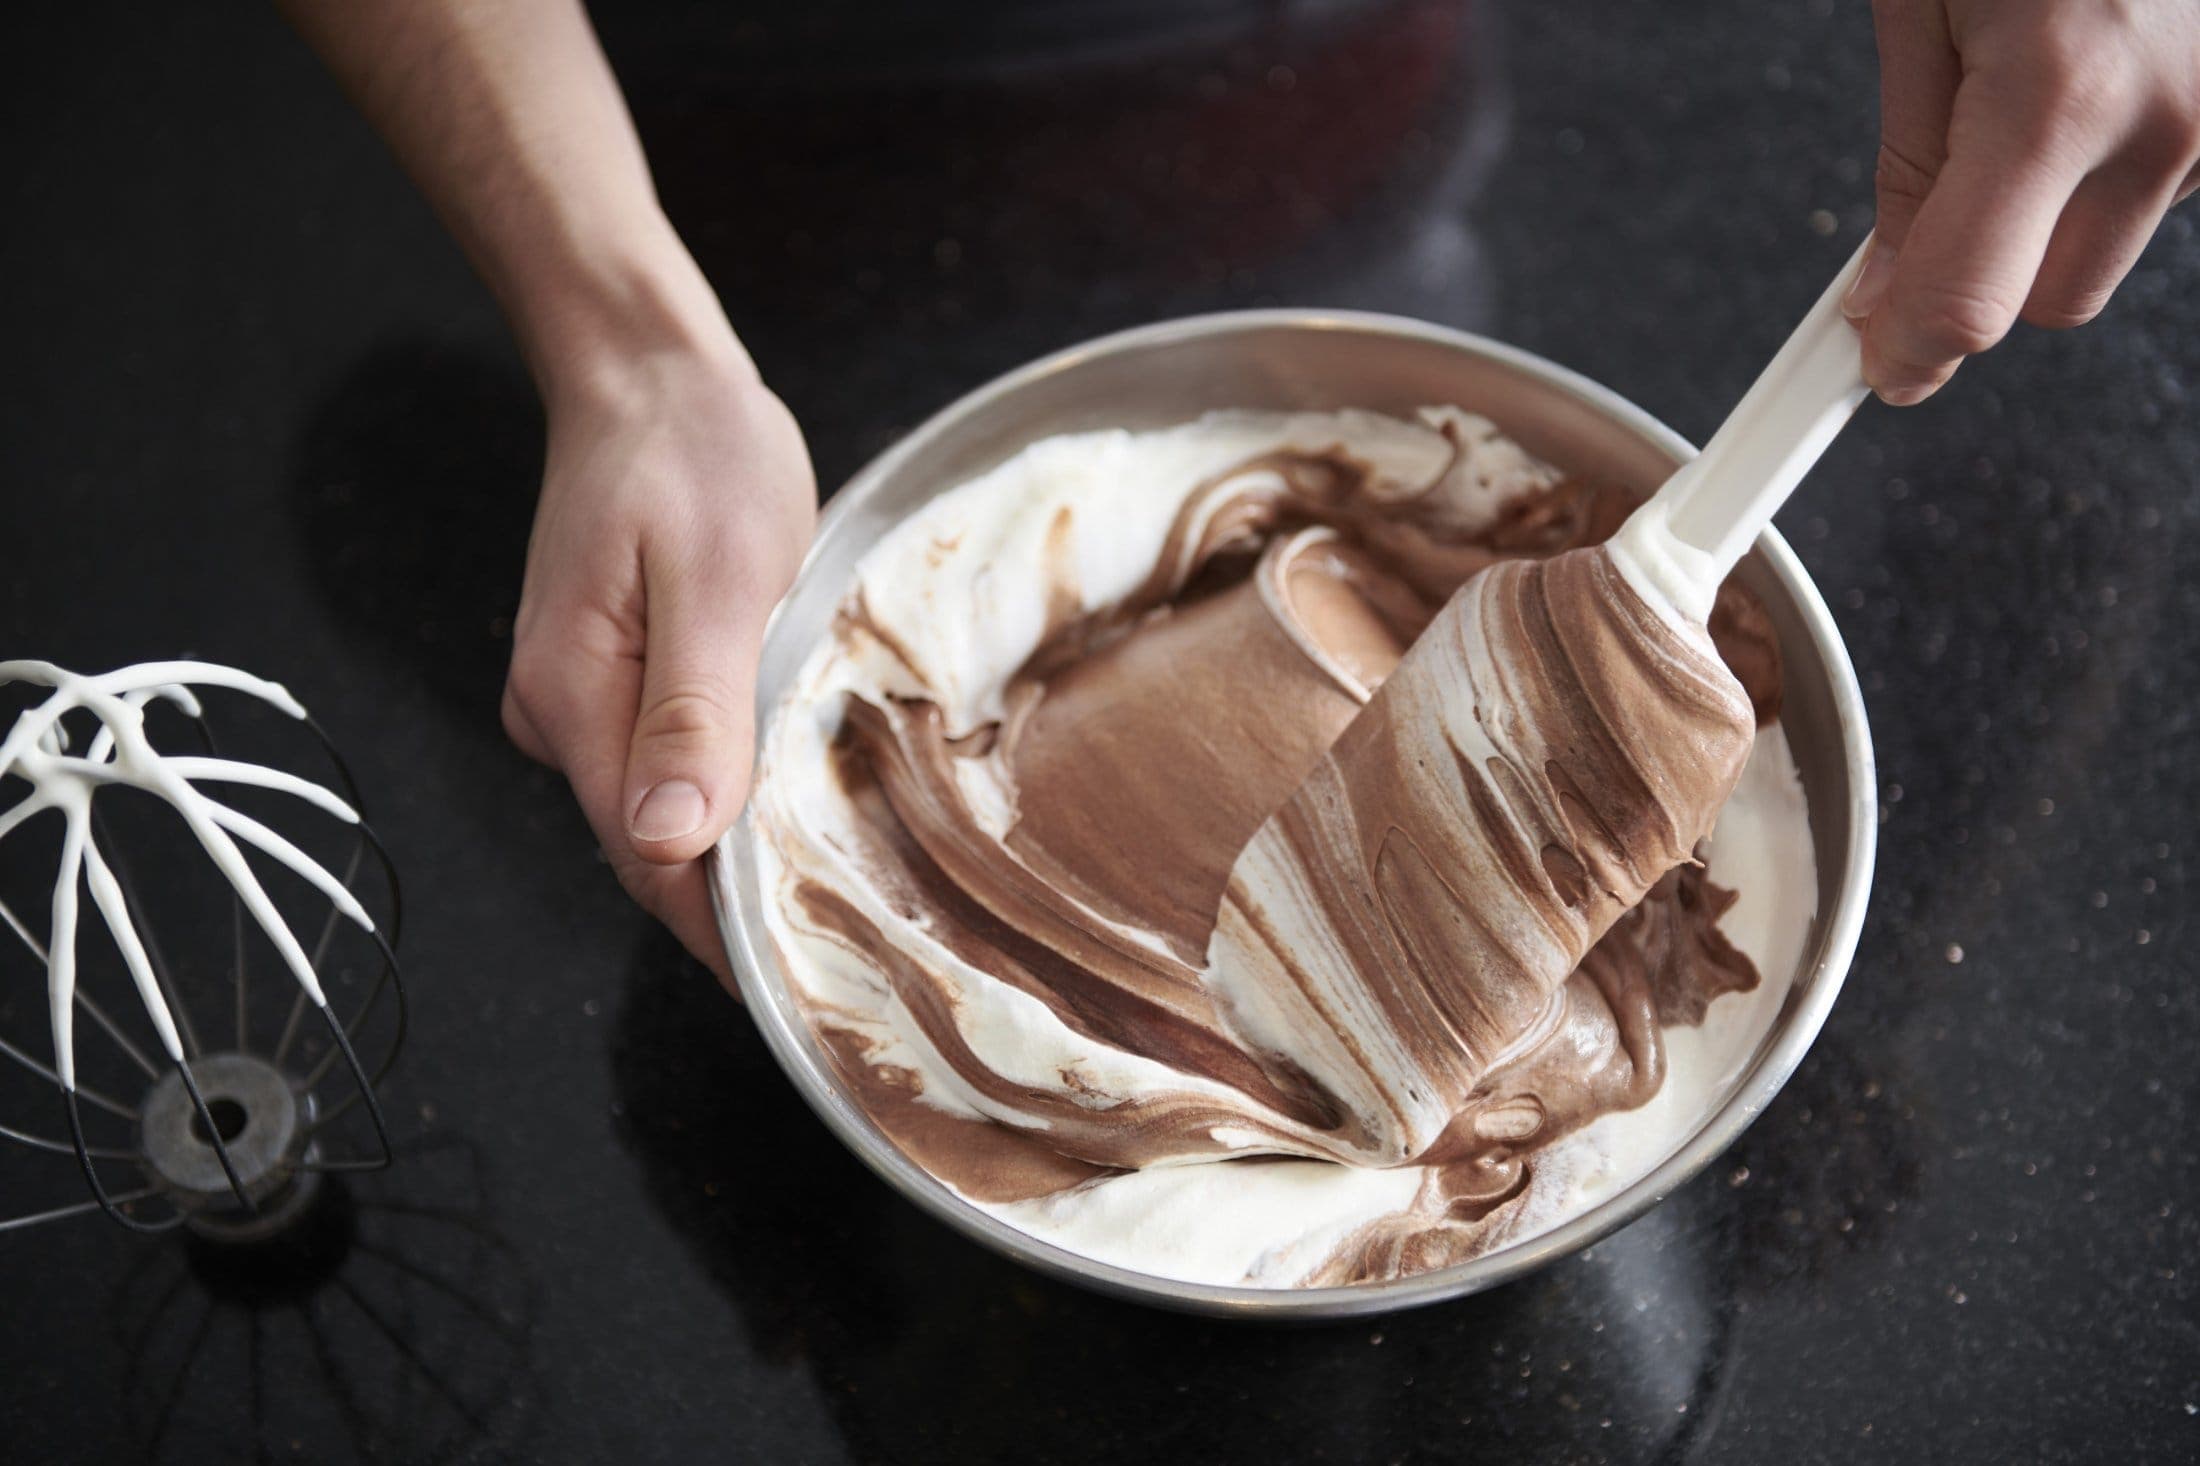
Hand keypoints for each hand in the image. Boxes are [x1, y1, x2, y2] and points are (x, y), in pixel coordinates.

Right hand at [501, 336, 815, 983]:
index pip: (650, 862)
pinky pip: (666, 758)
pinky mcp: (605, 677)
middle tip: (856, 934)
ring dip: (739, 838)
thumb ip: (695, 711)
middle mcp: (557, 714)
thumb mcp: (717, 577)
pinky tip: (791, 784)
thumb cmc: (690, 453)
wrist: (646, 371)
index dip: (727, 927)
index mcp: (575, 698)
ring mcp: (576, 697)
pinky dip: (727, 781)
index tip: (812, 973)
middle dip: (741, 894)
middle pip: (654, 848)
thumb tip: (672, 839)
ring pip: (664, 807)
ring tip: (838, 868)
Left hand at [1848, 0, 2199, 403]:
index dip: (1909, 352)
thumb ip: (1912, 163)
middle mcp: (2169, 117)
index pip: (1972, 305)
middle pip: (2052, 300)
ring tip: (2044, 68)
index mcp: (2060, 90)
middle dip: (1989, 271)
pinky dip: (2123, 148)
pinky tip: (2106, 58)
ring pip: (2115, 239)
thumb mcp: (1923, 2)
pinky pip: (2170, 177)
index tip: (1875, 369)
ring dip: (2063, 200)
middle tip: (1948, 189)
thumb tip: (1885, 294)